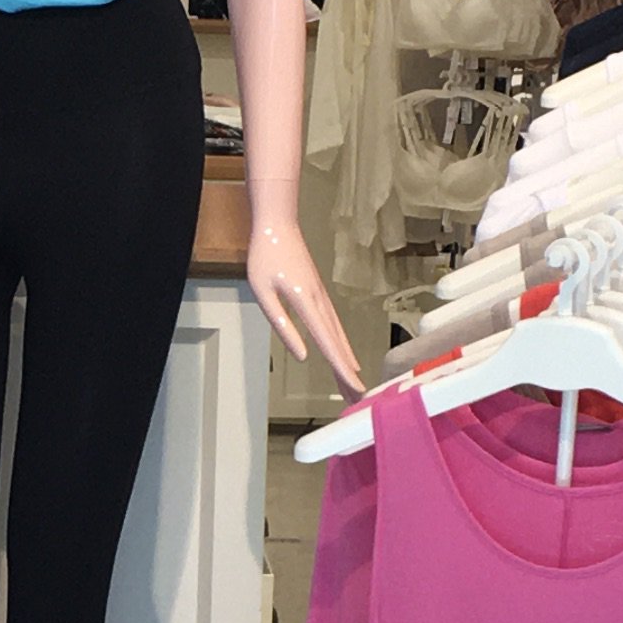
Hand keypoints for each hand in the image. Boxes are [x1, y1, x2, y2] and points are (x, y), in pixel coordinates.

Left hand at [246, 219, 364, 390]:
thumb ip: (282, 324)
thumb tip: (302, 355)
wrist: (277, 224)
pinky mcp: (318, 294)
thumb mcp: (263, 293)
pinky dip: (341, 344)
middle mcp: (320, 302)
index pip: (327, 343)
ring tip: (353, 384)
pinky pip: (334, 325)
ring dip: (346, 361)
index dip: (341, 368)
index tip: (355, 387)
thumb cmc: (265, 256)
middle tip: (359, 398)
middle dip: (348, 373)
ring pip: (338, 335)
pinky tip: (343, 354)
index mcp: (306, 302)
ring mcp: (322, 298)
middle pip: (338, 344)